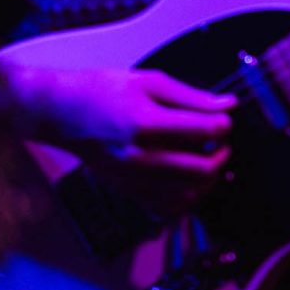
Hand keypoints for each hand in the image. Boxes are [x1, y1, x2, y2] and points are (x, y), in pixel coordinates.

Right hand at [6, 65, 235, 211]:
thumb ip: (191, 96)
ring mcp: (133, 179)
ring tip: (207, 159)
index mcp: (146, 124)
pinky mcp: (128, 191)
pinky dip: (187, 197)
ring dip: (208, 179)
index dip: (224, 124)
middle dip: (221, 154)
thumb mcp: (148, 82)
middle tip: (220, 141)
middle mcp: (140, 157)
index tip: (222, 118)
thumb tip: (228, 104)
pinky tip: (188, 179)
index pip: (206, 132)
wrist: (62, 113)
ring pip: (190, 194)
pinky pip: (169, 207)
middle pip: (203, 169)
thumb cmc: (102, 91)